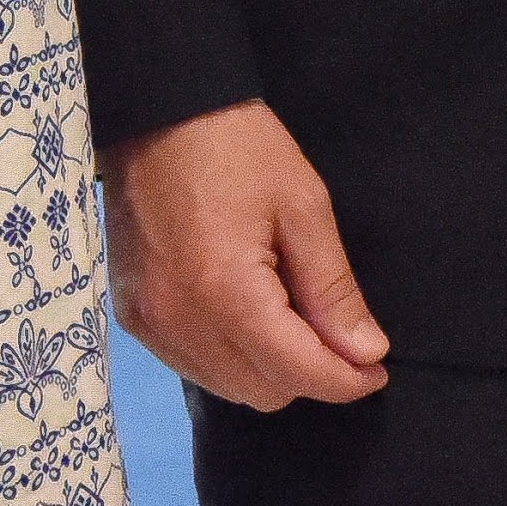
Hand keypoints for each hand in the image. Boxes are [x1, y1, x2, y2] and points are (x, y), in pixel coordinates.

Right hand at [105, 98, 391, 408]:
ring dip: (268, 370)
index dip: (347, 380)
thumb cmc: (240, 149)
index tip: (377, 368)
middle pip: (263, 393)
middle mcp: (180, 324)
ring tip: (290, 315)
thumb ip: (333, 289)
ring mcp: (148, 325)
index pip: (297, 372)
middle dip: (308, 373)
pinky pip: (193, 367)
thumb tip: (367, 352)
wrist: (157, 113)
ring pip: (227, 388)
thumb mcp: (304, 206)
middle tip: (335, 330)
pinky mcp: (130, 317)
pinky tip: (246, 314)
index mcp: (227, 295)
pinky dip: (228, 357)